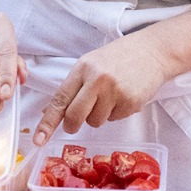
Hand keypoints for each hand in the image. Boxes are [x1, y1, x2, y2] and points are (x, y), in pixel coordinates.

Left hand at [34, 34, 170, 145]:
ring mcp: (115, 91)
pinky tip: (124, 96)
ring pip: (95, 121)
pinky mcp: (130, 102)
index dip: (47, 122)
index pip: (60, 99)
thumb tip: (49, 111)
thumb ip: (72, 87)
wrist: (152, 51)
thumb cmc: (118, 58)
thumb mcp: (91, 65)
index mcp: (83, 68)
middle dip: (72, 125)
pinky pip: (114, 119)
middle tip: (76, 123)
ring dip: (99, 116)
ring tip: (111, 96)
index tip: (38, 139)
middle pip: (75, 116)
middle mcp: (97, 79)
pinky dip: (117, 113)